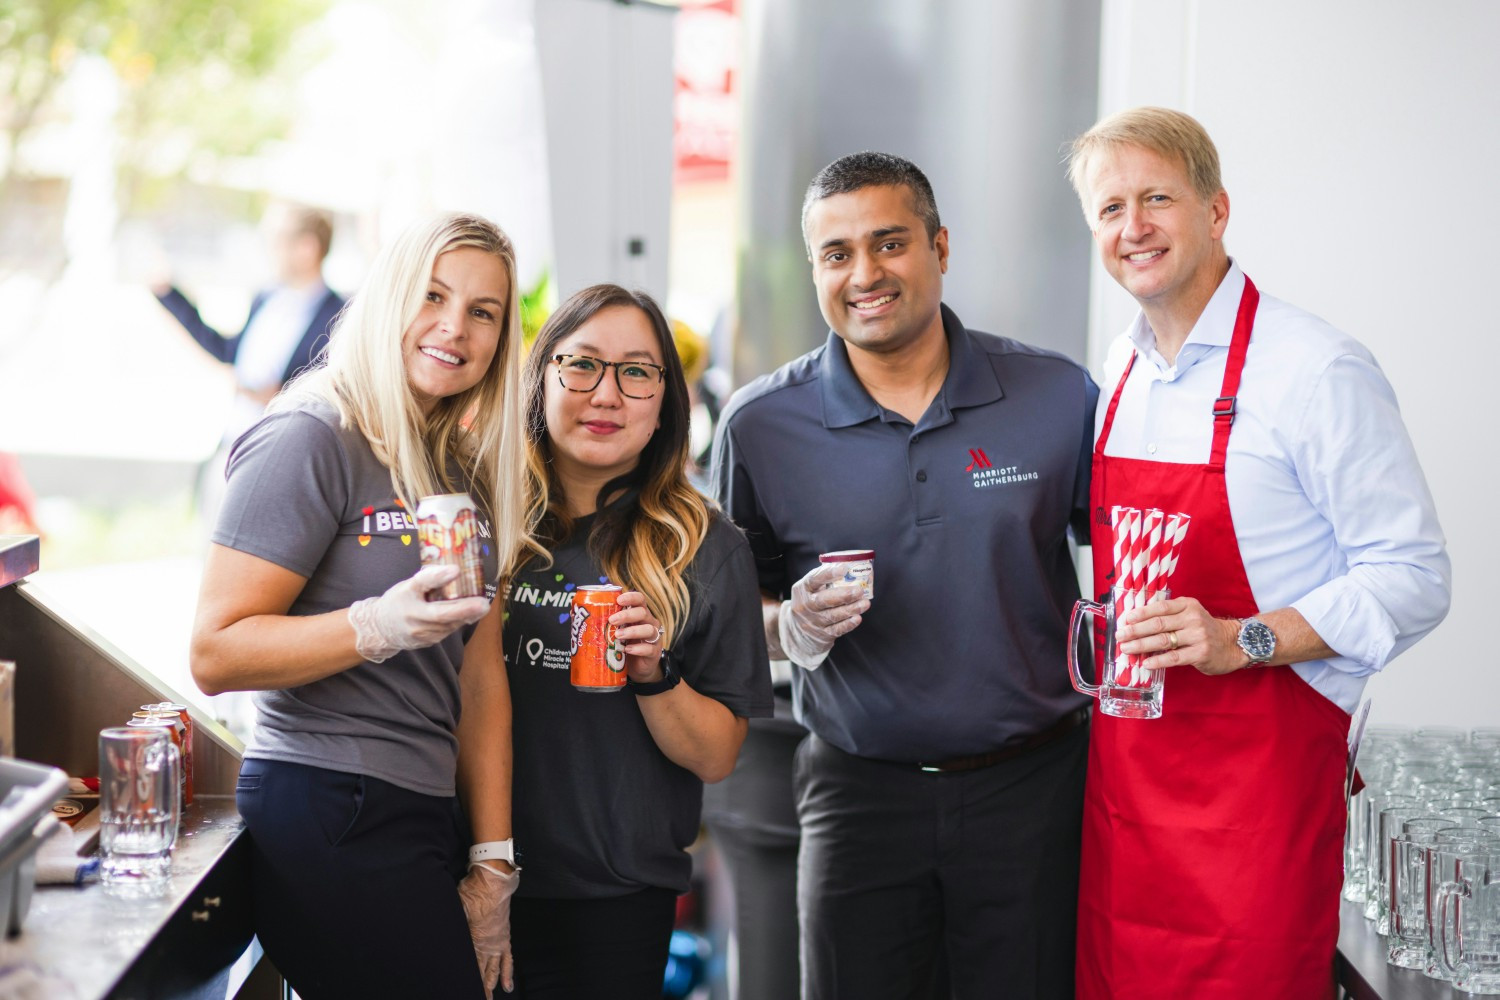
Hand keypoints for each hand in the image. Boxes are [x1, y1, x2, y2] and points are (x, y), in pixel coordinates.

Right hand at [347, 564, 490, 662]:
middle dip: (465, 609)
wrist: (381, 628)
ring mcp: (423, 634)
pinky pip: (448, 630)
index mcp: (407, 600)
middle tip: (483, 603)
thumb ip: (428, 579)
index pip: (421, 584)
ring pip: (449, 624)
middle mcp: (415, 620)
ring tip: (481, 605)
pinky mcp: (430, 641)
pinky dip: (460, 621)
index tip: (456, 570)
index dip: (438, 578)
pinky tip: (469, 613)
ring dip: (467, 615)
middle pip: (442, 615)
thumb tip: (453, 569)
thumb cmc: (397, 602)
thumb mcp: (407, 586)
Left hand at [457, 862, 517, 993]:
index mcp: (472, 939)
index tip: (459, 990)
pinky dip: (507, 973)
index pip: (468, 965)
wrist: (494, 882)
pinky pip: (507, 960)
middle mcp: (485, 945)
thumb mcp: (456, 908)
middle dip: (479, 988)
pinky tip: (508, 985)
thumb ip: (451, 923)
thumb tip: (441, 933)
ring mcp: (496, 943)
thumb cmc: (473, 893)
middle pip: (481, 972)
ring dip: (492, 985)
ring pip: (494, 970)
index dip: (464, 979)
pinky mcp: (504, 938)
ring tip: (489, 999)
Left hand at [610, 591, 668, 682]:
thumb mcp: (617, 632)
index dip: (631, 597)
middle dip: (627, 615)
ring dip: (632, 631)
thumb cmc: (625, 645)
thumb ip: (608, 625)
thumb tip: (583, 617)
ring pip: (648, 629)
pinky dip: (637, 648)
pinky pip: (649, 648)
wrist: (637, 668)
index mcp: (639, 615)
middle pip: (643, 612)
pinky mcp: (654, 652)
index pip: (639, 600)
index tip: (619, 600)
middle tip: (612, 620)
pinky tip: (627, 649)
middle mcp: (649, 623)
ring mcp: (653, 638)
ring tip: (618, 636)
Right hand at [779, 563, 868, 669]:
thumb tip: (850, 566)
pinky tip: (857, 618)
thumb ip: (824, 579)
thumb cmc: (810, 602)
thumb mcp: (809, 589)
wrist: (798, 630)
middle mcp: (805, 606)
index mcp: (802, 589)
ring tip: (865, 603)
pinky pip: (836, 629)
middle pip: (823, 600)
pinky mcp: (821, 634)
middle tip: (859, 590)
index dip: (828, 574)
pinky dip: (848, 624)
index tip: (844, 569)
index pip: (814, 580)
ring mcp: (812, 622)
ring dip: (851, 609)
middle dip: (843, 595)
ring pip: (832, 616)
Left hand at [1116, 596, 1247, 675]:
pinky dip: (1157, 660)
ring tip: (1126, 649)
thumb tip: (1136, 623)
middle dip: (1135, 631)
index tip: (1125, 620)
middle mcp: (1192, 618)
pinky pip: (1173, 657)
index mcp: (1187, 605)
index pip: (1159, 607)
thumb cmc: (1204, 629)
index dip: (1140, 614)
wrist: (1233, 644)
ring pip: (1163, 640)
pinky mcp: (1200, 653)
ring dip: (1141, 645)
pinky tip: (1145, 663)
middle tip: (1120, 636)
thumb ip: (1168, 616)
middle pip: (1158, 624)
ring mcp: (1197, 636)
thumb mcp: (1189, 614)